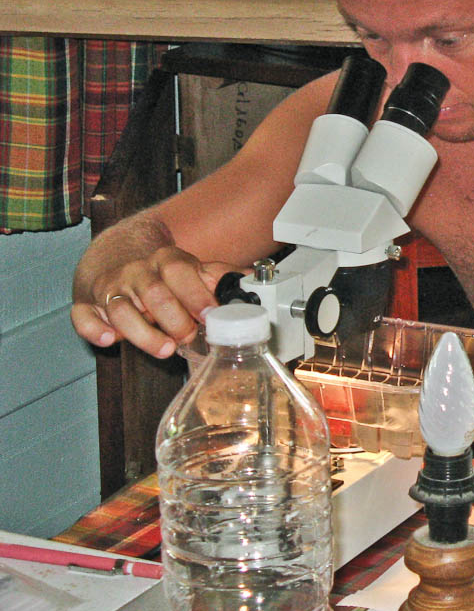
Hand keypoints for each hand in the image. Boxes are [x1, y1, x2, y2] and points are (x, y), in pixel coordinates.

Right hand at [70, 247, 244, 358]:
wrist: (117, 261)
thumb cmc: (162, 275)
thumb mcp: (193, 271)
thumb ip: (221, 278)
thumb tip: (254, 280)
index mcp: (166, 261)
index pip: (180, 272)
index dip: (195, 294)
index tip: (210, 315)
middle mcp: (137, 272)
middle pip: (154, 293)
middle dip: (173, 318)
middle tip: (188, 337)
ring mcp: (111, 288)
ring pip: (121, 308)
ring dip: (142, 332)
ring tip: (164, 349)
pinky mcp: (89, 305)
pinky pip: (84, 315)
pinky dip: (94, 328)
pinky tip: (109, 339)